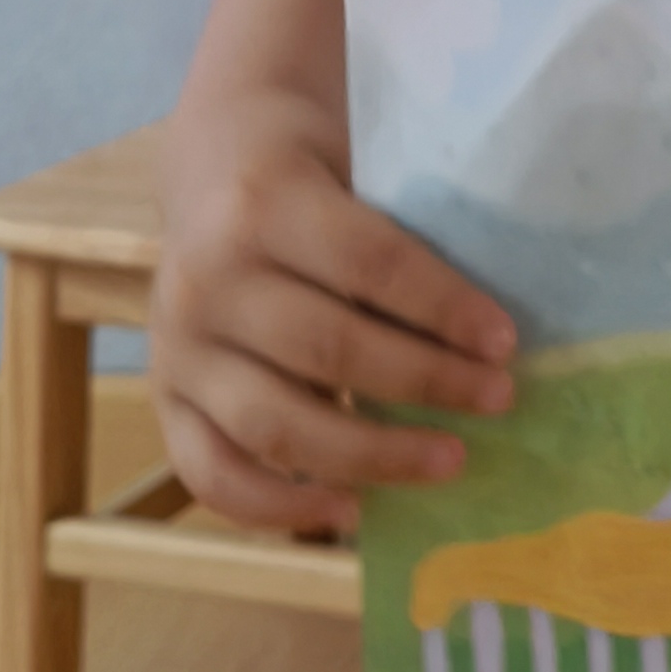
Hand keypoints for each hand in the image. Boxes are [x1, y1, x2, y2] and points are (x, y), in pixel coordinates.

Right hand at [151, 87, 517, 534]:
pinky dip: (280, 507)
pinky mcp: (165, 400)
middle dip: (425, 381)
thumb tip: (493, 325)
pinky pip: (213, 473)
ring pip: (273, 423)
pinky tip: (352, 511)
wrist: (211, 160)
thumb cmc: (312, 167)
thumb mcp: (355, 164)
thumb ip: (401, 233)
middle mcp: (209, 279)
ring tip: (449, 460)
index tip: (505, 342)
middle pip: (328, 348)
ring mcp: (178, 349)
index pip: (370, 263)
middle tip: (498, 400)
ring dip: (371, 455)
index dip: (443, 307)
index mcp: (266, 202)